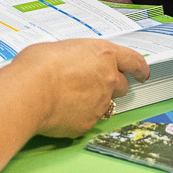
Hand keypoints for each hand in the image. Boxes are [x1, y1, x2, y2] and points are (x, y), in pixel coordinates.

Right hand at [10, 40, 149, 136]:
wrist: (30, 92)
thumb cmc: (39, 66)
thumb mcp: (61, 49)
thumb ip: (76, 57)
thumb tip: (71, 63)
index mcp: (104, 55)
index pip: (134, 61)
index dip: (140, 68)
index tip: (142, 73)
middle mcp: (108, 79)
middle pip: (122, 86)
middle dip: (112, 86)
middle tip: (93, 85)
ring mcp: (100, 103)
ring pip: (104, 105)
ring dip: (93, 102)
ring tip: (69, 98)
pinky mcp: (88, 123)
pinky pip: (86, 120)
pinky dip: (77, 117)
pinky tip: (60, 112)